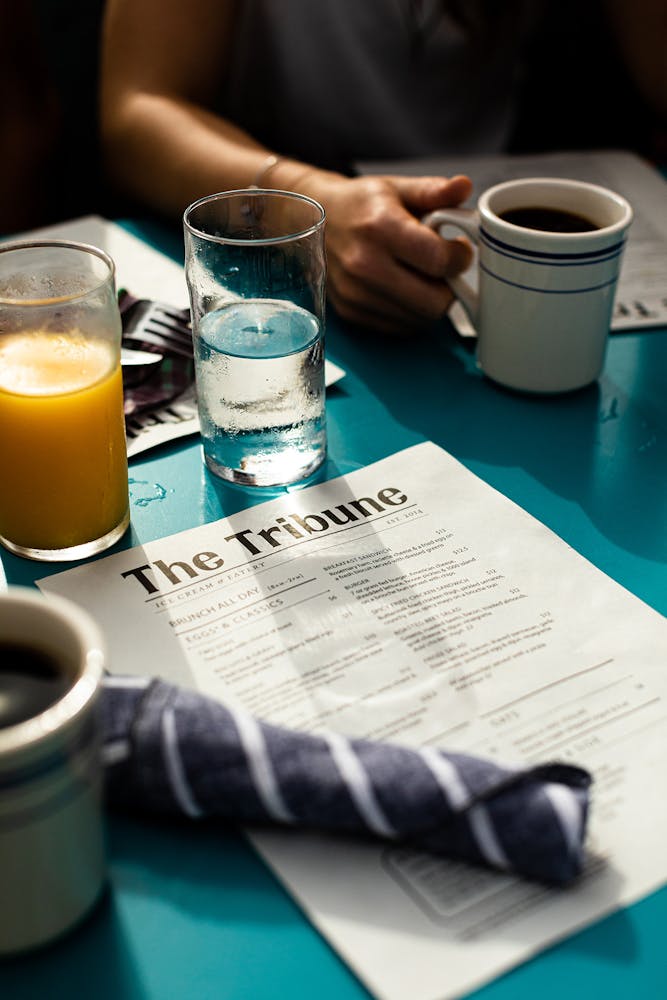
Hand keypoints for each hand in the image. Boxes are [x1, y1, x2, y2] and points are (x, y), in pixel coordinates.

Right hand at [305, 172, 473, 333]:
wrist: (315, 221)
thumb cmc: (362, 204)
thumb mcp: (398, 188)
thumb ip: (434, 190)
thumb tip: (464, 185)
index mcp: (380, 227)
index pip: (438, 260)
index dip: (460, 257)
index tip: (459, 248)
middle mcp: (364, 265)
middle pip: (433, 301)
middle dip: (449, 287)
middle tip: (444, 268)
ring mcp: (355, 293)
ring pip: (420, 318)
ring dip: (430, 300)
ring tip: (422, 275)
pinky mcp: (352, 312)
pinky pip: (400, 327)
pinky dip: (411, 312)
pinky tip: (405, 288)